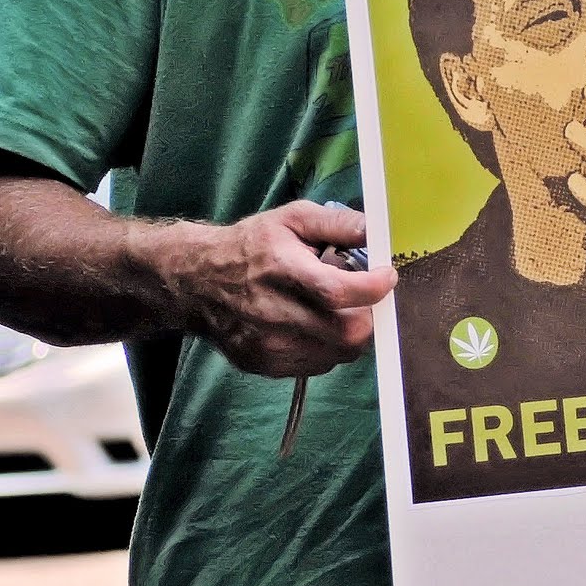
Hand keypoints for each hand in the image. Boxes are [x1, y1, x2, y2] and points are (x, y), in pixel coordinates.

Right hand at [180, 201, 396, 377]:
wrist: (198, 281)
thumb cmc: (252, 245)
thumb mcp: (292, 219)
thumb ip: (338, 223)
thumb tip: (377, 229)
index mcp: (282, 269)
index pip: (337, 291)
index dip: (372, 288)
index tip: (387, 276)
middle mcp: (273, 313)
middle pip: (345, 334)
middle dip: (367, 316)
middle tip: (363, 298)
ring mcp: (268, 345)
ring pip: (336, 355)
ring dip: (348, 333)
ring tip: (334, 309)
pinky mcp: (264, 366)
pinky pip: (317, 366)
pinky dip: (327, 347)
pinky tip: (313, 325)